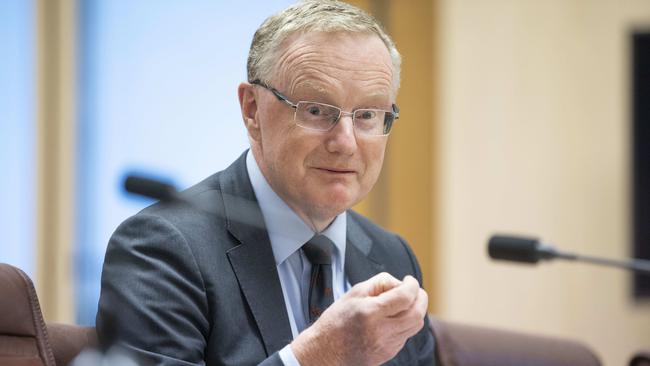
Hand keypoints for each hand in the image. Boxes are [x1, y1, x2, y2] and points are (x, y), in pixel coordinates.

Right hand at [291, 272, 427, 365]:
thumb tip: (398, 282)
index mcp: (370, 313)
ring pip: (415, 326)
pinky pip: (406, 335)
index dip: (412, 285)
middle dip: (421, 298)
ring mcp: (386, 346)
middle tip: (415, 290)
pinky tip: (394, 318)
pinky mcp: (388, 354)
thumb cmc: (335, 321)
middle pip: (417, 314)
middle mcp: (381, 331)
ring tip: (405, 302)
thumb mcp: (353, 294)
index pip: (405, 297)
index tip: (409, 280)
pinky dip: (406, 323)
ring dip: (416, 310)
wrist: (324, 353)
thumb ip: (378, 283)